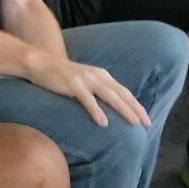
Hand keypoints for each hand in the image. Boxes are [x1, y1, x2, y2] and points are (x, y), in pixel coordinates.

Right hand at [27, 51, 150, 127]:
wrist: (41, 63)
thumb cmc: (63, 76)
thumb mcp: (85, 81)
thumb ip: (98, 90)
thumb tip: (111, 107)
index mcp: (102, 75)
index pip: (124, 92)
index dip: (136, 105)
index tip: (147, 119)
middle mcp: (97, 75)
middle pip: (121, 94)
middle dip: (135, 109)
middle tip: (146, 124)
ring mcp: (85, 79)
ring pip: (109, 96)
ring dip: (123, 109)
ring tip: (133, 122)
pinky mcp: (73, 84)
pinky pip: (87, 100)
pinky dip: (97, 111)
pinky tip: (104, 123)